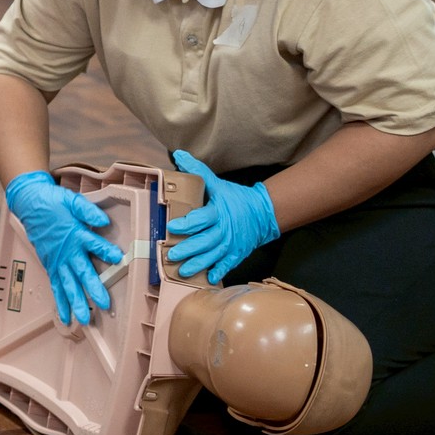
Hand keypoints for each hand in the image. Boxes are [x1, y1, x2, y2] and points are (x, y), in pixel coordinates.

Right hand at [5, 170, 124, 326]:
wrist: (30, 204)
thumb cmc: (53, 202)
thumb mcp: (72, 200)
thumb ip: (88, 211)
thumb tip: (104, 220)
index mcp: (75, 234)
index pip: (93, 243)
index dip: (105, 250)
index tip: (117, 258)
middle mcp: (66, 251)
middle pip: (81, 272)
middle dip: (92, 288)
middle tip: (103, 304)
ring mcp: (57, 261)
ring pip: (67, 284)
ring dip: (76, 302)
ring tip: (83, 319)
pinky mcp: (51, 265)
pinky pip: (56, 286)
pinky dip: (60, 302)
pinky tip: (66, 316)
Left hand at [164, 150, 280, 284]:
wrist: (262, 212)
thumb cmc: (234, 197)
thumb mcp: (217, 183)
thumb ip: (197, 170)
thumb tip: (179, 155)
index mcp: (219, 211)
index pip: (202, 217)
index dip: (187, 222)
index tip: (172, 225)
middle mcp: (225, 229)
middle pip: (206, 240)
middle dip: (189, 248)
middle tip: (172, 255)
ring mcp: (232, 243)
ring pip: (214, 255)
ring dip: (198, 264)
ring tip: (183, 271)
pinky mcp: (237, 253)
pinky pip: (228, 264)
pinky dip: (219, 271)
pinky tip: (208, 279)